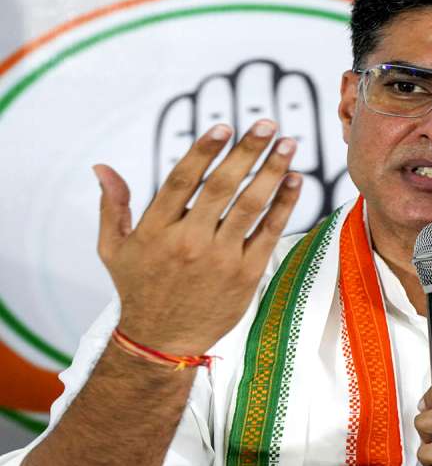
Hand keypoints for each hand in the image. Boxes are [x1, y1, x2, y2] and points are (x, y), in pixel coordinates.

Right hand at [94, 120, 300, 353]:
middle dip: (247, 152)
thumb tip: (102, 166)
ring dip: (272, 171)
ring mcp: (220, 259)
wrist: (162, 341)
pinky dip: (284, 205)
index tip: (225, 127)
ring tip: (289, 145)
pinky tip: (294, 181)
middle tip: (267, 124)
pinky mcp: (246, 275)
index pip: (182, 179)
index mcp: (156, 230)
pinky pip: (269, 233)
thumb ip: (113, 206)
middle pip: (222, 187)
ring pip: (250, 206)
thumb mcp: (114, 249)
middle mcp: (188, 241)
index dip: (205, 150)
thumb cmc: (139, 289)